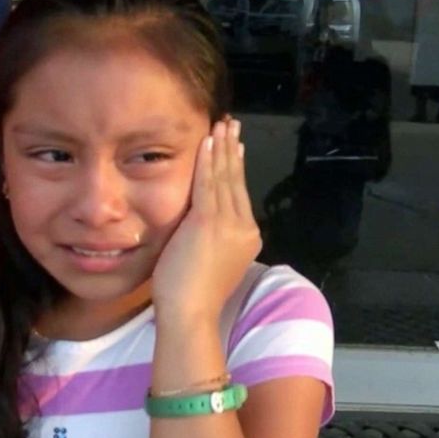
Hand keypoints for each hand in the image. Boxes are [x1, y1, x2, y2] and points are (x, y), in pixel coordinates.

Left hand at [151, 118, 261, 329]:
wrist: (191, 312)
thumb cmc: (192, 297)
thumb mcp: (210, 262)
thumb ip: (212, 240)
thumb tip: (203, 227)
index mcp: (247, 238)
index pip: (240, 194)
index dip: (236, 167)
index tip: (234, 147)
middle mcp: (244, 227)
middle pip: (237, 180)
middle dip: (233, 149)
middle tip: (232, 124)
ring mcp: (229, 224)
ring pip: (225, 177)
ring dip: (222, 147)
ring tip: (223, 124)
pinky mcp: (209, 221)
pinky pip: (209, 182)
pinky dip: (208, 159)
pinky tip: (208, 141)